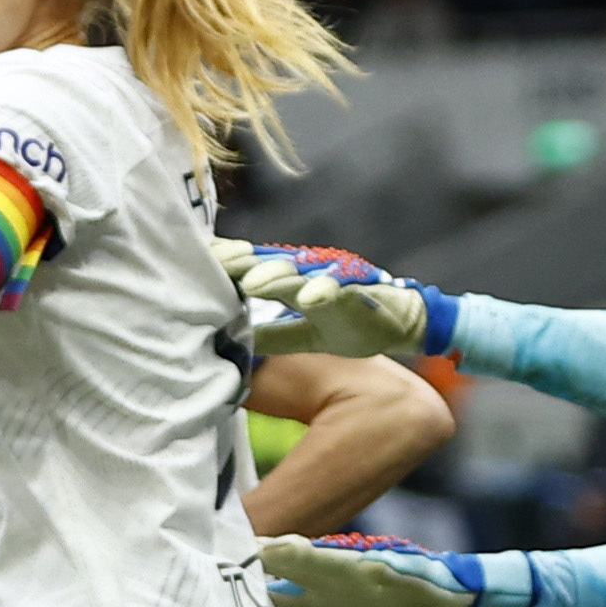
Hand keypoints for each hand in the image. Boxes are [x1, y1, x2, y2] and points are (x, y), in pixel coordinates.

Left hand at [227, 238, 456, 360]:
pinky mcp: (363, 292)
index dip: (229, 264)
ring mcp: (337, 280)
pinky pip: (343, 289)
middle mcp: (312, 275)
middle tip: (215, 264)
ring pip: (302, 274)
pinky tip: (309, 297)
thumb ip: (271, 335)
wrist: (406, 325)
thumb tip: (234, 344)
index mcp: (295, 283)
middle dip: (243, 264)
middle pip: (271, 266)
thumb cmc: (353, 324)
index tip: (199, 261)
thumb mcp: (306, 336)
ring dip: (277, 276)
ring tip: (253, 282)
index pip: (256, 268)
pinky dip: (326, 290)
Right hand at [257, 532, 491, 606]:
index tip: (241, 553)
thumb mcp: (410, 576)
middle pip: (277, 571)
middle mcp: (323, 581)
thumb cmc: (425, 582)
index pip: (294, 555)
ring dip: (255, 601)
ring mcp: (322, 601)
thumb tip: (378, 567)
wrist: (434, 597)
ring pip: (279, 598)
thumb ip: (392, 572)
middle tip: (212, 573)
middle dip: (248, 570)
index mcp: (337, 566)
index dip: (267, 551)